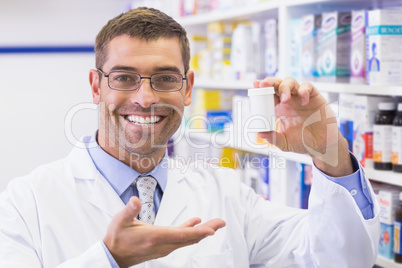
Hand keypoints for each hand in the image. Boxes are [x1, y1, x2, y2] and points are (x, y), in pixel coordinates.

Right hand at [103, 196, 225, 267]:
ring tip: (214, 224)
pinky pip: (181, 239)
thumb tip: (134, 200)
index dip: (199, 231)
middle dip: (207, 229)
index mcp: (155, 237)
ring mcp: (164, 247)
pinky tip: (195, 222)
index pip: (182, 234)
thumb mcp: (120, 221)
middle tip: (221, 222)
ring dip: (202, 231)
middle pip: (190, 237)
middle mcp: (163, 244)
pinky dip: (190, 231)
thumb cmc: (116, 237)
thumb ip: (129, 210)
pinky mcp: (163, 246)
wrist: (113, 255)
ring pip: (187, 239)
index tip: (213, 229)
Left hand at [254, 77, 352, 176]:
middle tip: (264, 85)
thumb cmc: (302, 143)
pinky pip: (307, 86)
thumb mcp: (284, 143)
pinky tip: (303, 102)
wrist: (321, 146)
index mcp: (279, 109)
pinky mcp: (314, 97)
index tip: (255, 84)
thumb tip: (260, 133)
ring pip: (290, 82)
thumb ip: (273, 138)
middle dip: (270, 82)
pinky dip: (303, 91)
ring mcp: (300, 98)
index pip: (268, 94)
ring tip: (284, 100)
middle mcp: (289, 101)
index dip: (262, 87)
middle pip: (277, 84)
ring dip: (285, 87)